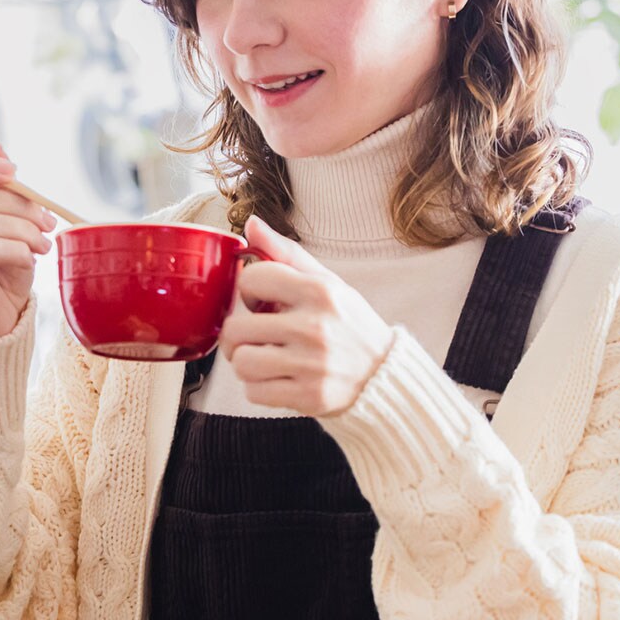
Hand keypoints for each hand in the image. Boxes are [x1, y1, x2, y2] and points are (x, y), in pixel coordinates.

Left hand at [218, 216, 395, 416]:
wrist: (383, 374)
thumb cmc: (347, 324)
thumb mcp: (325, 282)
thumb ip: (285, 254)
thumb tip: (251, 223)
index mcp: (319, 291)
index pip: (250, 280)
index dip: (247, 292)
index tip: (260, 302)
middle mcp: (315, 327)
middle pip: (235, 328)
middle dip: (238, 333)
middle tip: (255, 336)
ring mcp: (312, 365)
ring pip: (240, 362)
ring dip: (245, 362)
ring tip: (265, 358)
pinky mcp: (308, 396)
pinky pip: (253, 392)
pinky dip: (257, 387)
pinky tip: (277, 378)